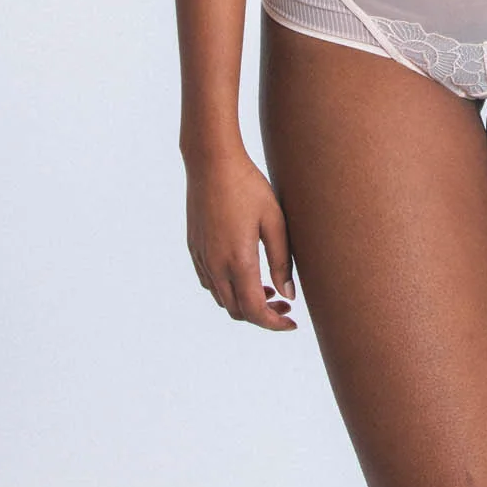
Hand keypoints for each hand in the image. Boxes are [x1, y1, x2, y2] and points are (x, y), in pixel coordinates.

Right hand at [184, 142, 297, 330]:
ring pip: (221, 299)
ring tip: (269, 289)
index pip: (255, 310)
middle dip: (262, 315)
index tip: (292, 322)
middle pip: (237, 310)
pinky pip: (209, 282)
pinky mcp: (194, 248)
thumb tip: (288, 295)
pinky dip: (227, 289)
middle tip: (285, 304)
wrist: (211, 162)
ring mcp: (202, 257)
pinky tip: (243, 274)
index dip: (274, 323)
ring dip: (244, 303)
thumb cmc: (248, 187)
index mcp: (238, 261)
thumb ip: (282, 261)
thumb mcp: (275, 221)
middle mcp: (216, 265)